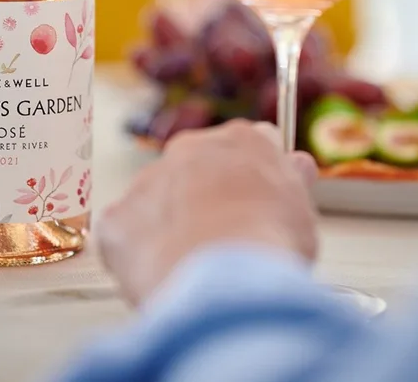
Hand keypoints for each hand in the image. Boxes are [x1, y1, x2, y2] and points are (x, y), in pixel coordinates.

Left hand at [96, 120, 318, 305]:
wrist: (225, 277)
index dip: (250, 177)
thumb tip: (296, 164)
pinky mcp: (116, 219)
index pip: (245, 146)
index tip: (256, 202)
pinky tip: (161, 273)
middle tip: (223, 239)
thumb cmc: (269, 243)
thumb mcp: (301, 208)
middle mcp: (189, 149)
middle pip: (195, 169)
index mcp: (239, 140)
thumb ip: (292, 181)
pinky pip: (124, 234)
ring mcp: (148, 181)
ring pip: (157, 201)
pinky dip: (138, 253)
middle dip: (205, 198)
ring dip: (170, 226)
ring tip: (193, 265)